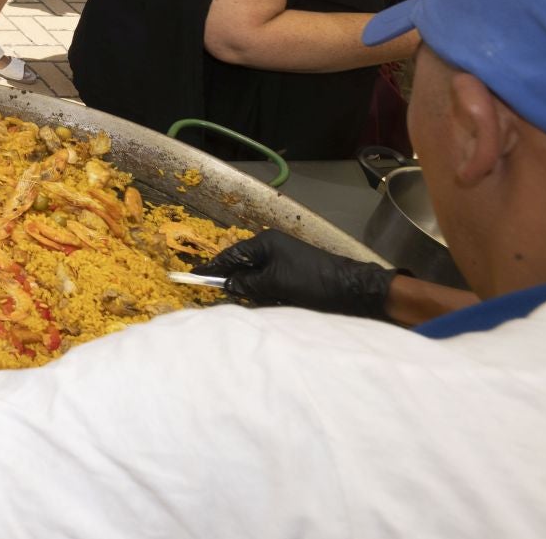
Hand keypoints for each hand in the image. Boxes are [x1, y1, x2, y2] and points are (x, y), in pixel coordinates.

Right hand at [195, 230, 397, 319]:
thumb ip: (248, 283)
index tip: (193, 274)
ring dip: (257, 292)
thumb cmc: (312, 281)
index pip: (231, 255)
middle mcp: (272, 249)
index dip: (213, 267)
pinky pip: (270, 286)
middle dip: (239, 283)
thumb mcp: (276, 283)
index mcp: (266, 243)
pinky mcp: (293, 276)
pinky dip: (269, 295)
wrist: (352, 289)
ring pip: (256, 279)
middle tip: (233, 297)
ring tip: (264, 301)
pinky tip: (275, 303)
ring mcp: (284, 262)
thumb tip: (228, 284)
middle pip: (243, 267)